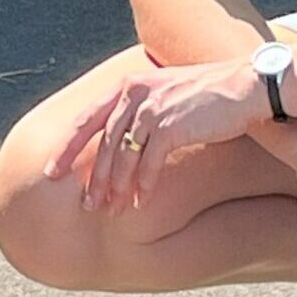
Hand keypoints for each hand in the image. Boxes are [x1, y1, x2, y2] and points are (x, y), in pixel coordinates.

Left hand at [44, 58, 268, 214]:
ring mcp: (152, 108)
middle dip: (93, 179)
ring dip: (116, 188)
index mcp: (128, 85)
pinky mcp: (171, 125)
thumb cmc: (207, 97)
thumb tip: (120, 142)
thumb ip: (139, 111)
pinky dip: (143, 186)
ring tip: (112, 211)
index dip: (66, 148)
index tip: (51, 173)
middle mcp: (135, 93)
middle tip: (86, 206)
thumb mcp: (164, 95)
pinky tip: (140, 204)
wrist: (246, 87)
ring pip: (123, 157)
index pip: (86, 119)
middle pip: (103, 144)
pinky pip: (149, 164)